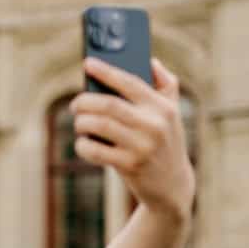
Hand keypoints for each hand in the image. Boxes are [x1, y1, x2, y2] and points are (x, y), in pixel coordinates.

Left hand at [70, 57, 195, 220]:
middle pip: (109, 105)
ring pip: (99, 125)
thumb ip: (166, 84)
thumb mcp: (173, 113)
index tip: (88, 63)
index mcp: (163, 107)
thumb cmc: (166, 142)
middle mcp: (154, 125)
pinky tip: (83, 143)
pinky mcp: (130, 165)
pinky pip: (96, 151)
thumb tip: (150, 61)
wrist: (172, 186)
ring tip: (79, 122)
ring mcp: (142, 146)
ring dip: (82, 122)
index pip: (130, 82)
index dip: (106, 71)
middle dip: (85, 101)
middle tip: (76, 104)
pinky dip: (83, 145)